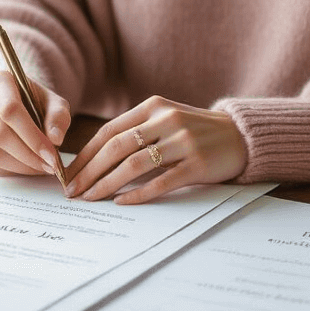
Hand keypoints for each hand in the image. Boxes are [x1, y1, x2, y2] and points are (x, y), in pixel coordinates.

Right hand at [0, 71, 70, 176]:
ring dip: (21, 166)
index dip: (32, 135)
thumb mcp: (53, 102)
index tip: (51, 152)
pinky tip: (28, 167)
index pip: (10, 110)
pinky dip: (11, 170)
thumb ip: (58, 116)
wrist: (16, 105)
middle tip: (50, 165)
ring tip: (42, 167)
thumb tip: (55, 138)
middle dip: (28, 155)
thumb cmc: (37, 102)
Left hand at [64, 96, 247, 203]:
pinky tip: (122, 203)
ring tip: (91, 199)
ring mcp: (182, 141)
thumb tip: (97, 158)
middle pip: (117, 147)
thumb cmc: (196, 130)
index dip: (86, 154)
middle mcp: (166, 120)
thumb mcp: (167, 119)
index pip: (109, 131)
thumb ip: (138, 131)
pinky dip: (138, 194)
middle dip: (90, 171)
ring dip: (107, 184)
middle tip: (73, 191)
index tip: (69, 173)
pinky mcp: (197, 163)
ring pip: (134, 165)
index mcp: (154, 107)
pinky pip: (161, 181)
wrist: (240, 135)